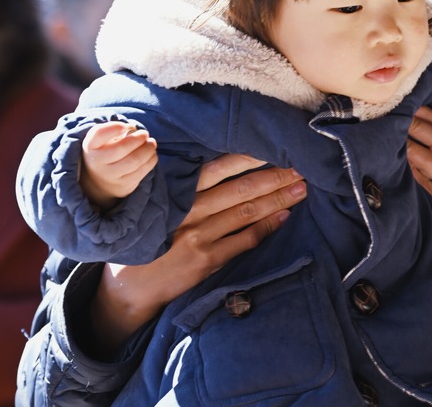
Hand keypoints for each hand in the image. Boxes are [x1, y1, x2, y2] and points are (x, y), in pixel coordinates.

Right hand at [81, 120, 157, 209]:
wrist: (100, 180)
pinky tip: (152, 154)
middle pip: (121, 148)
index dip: (112, 127)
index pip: (98, 134)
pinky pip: (141, 172)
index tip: (123, 126)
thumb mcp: (103, 139)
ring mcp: (110, 176)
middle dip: (137, 139)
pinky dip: (151, 160)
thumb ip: (116, 130)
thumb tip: (134, 131)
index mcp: (90, 146)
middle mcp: (97, 162)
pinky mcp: (123, 185)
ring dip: (147, 150)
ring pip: (134, 161)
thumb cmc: (106, 151)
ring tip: (152, 143)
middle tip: (145, 134)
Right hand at [88, 154, 306, 355]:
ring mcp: (199, 236)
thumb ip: (190, 190)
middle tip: (301, 165)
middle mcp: (190, 211)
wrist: (130, 286)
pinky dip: (267, 226)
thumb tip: (228, 167)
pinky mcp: (206, 260)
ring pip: (247, 211)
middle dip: (274, 175)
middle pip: (240, 188)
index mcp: (180, 193)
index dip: (249, 156)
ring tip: (301, 187)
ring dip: (278, 198)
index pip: (219, 168)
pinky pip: (244, 240)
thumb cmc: (150, 239)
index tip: (275, 145)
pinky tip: (285, 216)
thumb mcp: (163, 207)